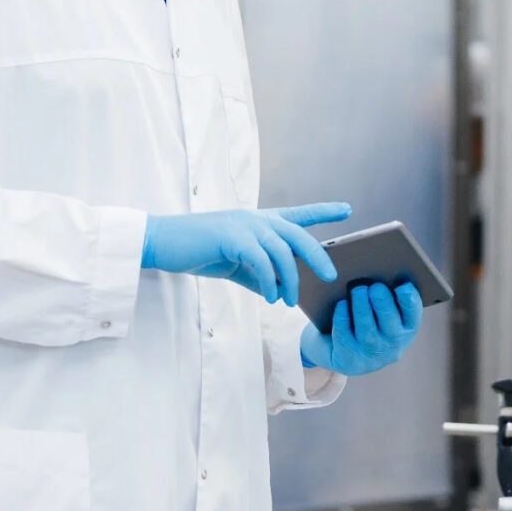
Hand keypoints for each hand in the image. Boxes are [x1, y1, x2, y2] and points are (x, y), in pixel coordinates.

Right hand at [141, 203, 349, 305]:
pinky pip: (260, 261)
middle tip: (331, 276)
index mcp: (260, 221)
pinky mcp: (232, 237)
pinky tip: (270, 297)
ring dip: (290, 279)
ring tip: (289, 301)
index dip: (324, 211)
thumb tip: (283, 291)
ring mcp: (245, 225)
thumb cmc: (199, 252)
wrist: (164, 243)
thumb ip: (261, 274)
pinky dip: (268, 281)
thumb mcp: (236, 264)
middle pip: (298, 235)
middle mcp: (257, 218)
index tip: (348, 209)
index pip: (299, 214)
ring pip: (282, 251)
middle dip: (318, 256)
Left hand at [300, 282, 422, 375]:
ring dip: (362, 308)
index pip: (413, 314)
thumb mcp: (382, 310)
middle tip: (375, 287)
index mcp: (406, 327)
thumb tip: (379, 270)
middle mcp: (393, 343)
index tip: (403, 286)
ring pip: (367, 331)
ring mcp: (371, 353)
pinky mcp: (349, 358)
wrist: (343, 350)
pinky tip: (340, 304)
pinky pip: (345, 336)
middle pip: (390, 324)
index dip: (409, 301)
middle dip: (383, 304)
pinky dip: (343, 319)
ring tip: (358, 290)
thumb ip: (386, 294)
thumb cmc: (368, 319)